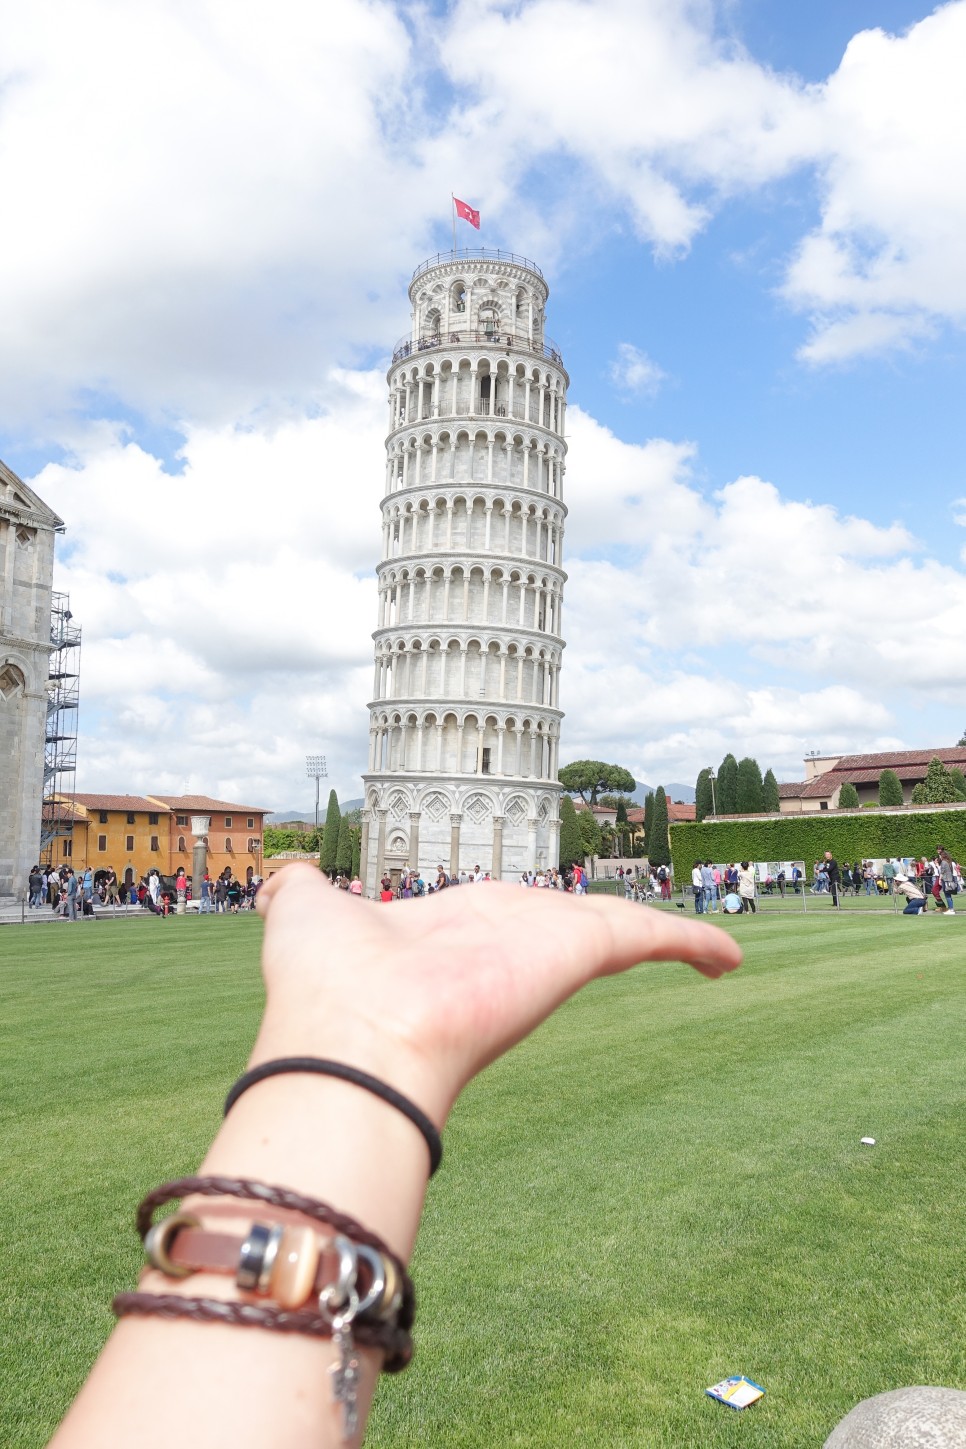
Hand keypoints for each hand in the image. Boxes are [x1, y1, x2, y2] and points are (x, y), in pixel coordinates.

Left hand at [254, 867, 741, 1127]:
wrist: (353, 1040)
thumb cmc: (323, 986)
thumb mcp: (301, 915)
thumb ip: (296, 891)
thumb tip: (279, 877)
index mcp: (453, 935)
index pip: (507, 921)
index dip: (532, 918)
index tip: (553, 923)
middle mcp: (506, 945)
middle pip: (575, 928)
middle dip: (615, 932)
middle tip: (660, 941)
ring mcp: (545, 951)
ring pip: (621, 933)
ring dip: (670, 939)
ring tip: (722, 954)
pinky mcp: (579, 947)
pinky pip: (648, 935)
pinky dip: (690, 940)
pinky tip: (729, 956)